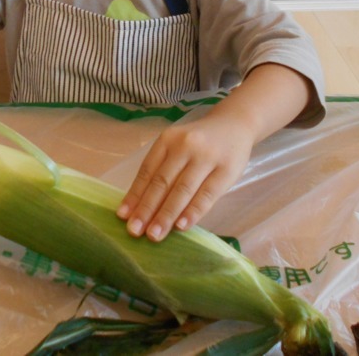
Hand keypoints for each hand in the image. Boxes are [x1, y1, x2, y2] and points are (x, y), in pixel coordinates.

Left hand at [116, 117, 254, 241]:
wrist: (235, 123)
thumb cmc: (200, 142)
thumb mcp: (177, 145)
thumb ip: (162, 168)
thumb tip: (140, 205)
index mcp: (168, 139)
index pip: (147, 171)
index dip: (135, 194)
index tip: (123, 216)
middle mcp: (185, 146)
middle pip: (162, 182)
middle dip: (147, 209)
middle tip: (135, 231)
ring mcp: (207, 157)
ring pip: (182, 190)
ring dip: (167, 215)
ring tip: (155, 235)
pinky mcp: (227, 170)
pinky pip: (207, 194)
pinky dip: (193, 211)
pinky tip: (182, 226)